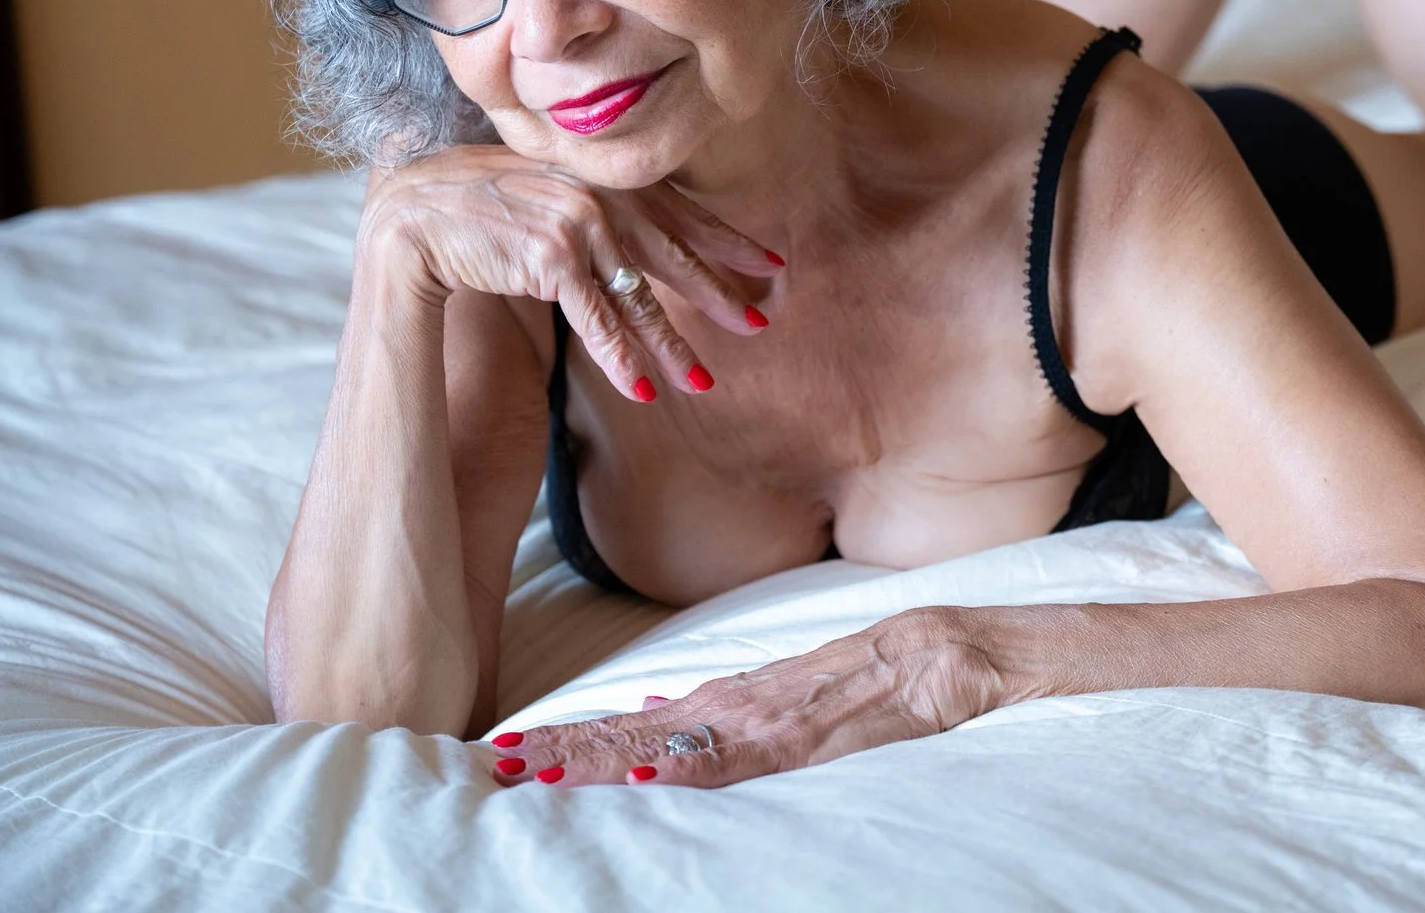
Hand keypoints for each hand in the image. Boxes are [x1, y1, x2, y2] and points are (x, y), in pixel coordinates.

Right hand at [360, 145, 778, 403]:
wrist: (410, 214)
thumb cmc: (470, 209)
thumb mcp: (541, 194)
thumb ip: (589, 204)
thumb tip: (634, 235)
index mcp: (599, 175)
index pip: (675, 210)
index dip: (723, 238)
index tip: (769, 264)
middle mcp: (596, 193)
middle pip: (669, 253)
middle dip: (716, 292)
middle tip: (758, 323)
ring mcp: (576, 222)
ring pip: (638, 295)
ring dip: (671, 344)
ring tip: (703, 382)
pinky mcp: (551, 256)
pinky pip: (596, 319)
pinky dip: (620, 358)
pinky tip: (645, 391)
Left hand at [486, 609, 1005, 788]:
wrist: (932, 651)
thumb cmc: (864, 676)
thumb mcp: (777, 694)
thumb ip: (713, 709)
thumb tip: (648, 715)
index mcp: (721, 702)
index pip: (627, 726)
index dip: (566, 738)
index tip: (506, 750)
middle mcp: (729, 706)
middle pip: (628, 734)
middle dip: (560, 751)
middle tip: (492, 764)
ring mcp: (760, 721)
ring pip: (665, 744)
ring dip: (599, 758)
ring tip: (540, 770)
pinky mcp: (798, 737)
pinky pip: (735, 758)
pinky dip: (688, 764)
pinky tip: (648, 773)